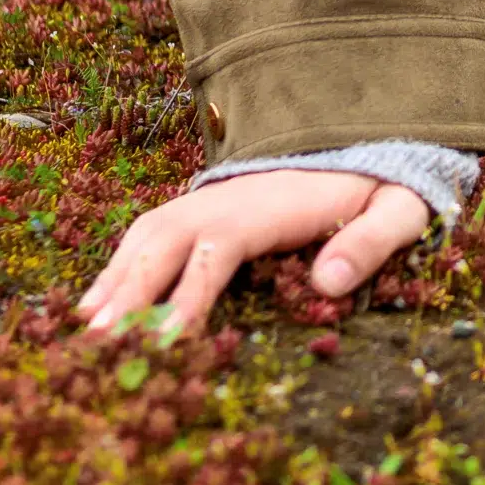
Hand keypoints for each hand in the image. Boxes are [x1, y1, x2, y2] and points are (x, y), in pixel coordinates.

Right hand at [76, 168, 430, 336]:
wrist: (375, 139)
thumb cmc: (387, 186)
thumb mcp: (401, 209)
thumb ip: (373, 241)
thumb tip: (330, 283)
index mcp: (275, 203)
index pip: (220, 248)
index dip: (189, 293)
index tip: (162, 340)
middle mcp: (233, 196)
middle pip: (169, 238)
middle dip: (130, 290)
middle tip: (97, 345)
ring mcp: (215, 197)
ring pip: (152, 231)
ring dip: (116, 276)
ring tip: (84, 329)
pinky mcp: (209, 204)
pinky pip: (155, 229)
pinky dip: (122, 262)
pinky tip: (99, 301)